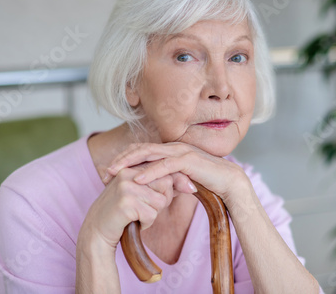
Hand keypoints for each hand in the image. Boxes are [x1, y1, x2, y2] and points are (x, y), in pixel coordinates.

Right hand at [78, 165, 195, 249]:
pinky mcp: (126, 203)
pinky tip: (133, 222)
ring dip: (153, 214)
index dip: (178, 180)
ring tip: (138, 215)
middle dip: (164, 199)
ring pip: (161, 201)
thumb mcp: (140, 193)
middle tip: (148, 209)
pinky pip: (151, 214)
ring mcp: (126, 187)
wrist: (96, 230)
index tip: (190, 189)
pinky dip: (146, 223)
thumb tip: (190, 184)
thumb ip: (159, 185)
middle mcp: (128, 173)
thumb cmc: (122, 212)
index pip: (163, 168)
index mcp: (131, 167)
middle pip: (166, 183)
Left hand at [104, 142, 250, 204]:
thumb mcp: (181, 179)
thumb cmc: (207, 181)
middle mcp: (173, 146)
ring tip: (114, 172)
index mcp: (171, 149)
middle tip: (105, 170)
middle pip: (141, 148)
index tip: (110, 171)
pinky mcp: (188, 161)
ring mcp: (181, 152)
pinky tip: (136, 179)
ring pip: (149, 153)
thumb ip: (167, 179)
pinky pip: (164, 166)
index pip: (142, 150)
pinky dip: (149, 172)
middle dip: (122, 159)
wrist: (230, 182)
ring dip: (130, 163)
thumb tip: (153, 188)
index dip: (125, 158)